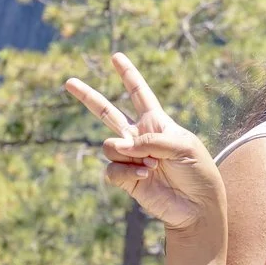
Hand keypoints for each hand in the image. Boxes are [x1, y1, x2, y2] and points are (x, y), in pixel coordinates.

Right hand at [64, 53, 223, 233]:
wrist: (197, 207)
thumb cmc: (198, 173)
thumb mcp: (183, 147)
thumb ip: (152, 140)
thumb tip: (120, 146)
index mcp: (157, 123)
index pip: (139, 94)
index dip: (128, 75)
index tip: (116, 57)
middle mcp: (139, 137)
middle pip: (107, 112)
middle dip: (88, 97)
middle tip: (68, 81)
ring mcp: (130, 158)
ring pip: (110, 145)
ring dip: (128, 153)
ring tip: (151, 164)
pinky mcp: (125, 179)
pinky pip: (112, 169)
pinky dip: (127, 170)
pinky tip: (145, 175)